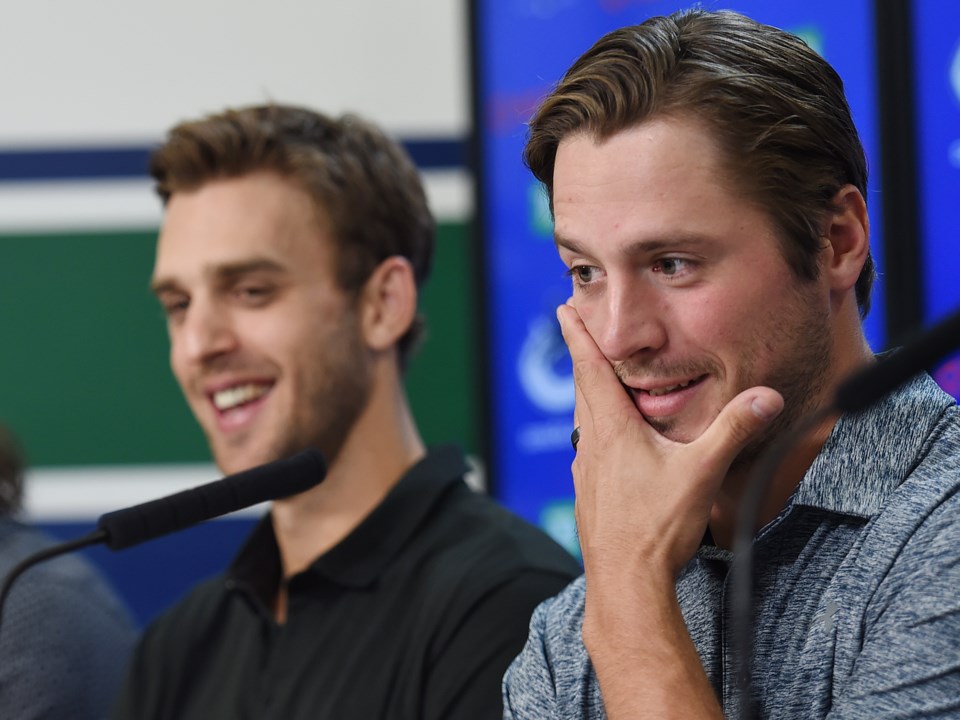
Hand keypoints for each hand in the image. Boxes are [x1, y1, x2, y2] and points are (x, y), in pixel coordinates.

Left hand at [557, 303, 783, 583]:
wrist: (624, 581)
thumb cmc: (656, 527)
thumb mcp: (701, 472)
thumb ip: (733, 430)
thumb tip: (766, 397)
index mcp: (612, 429)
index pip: (591, 368)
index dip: (578, 336)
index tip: (563, 308)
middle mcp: (591, 444)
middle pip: (582, 389)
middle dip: (581, 355)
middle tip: (576, 329)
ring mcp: (585, 470)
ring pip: (582, 419)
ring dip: (585, 392)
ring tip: (591, 378)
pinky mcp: (588, 493)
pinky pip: (587, 447)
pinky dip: (592, 427)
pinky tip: (605, 440)